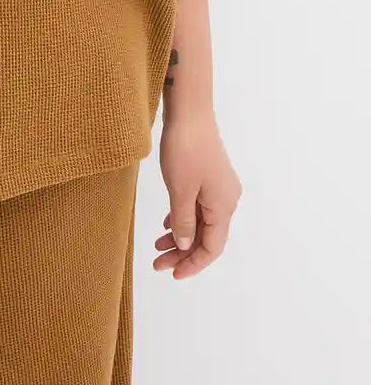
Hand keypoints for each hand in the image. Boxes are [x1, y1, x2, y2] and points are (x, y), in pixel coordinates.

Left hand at [154, 110, 242, 278]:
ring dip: (181, 236)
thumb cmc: (184, 150)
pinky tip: (167, 224)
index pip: (212, 247)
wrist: (189, 110)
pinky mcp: (208, 175)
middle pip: (207, 236)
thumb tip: (187, 246)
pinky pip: (198, 206)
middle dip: (183, 252)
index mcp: (224, 206)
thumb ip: (184, 222)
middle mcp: (227, 199)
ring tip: (157, 245)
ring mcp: (218, 186)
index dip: (193, 264)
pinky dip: (183, 217)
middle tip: (157, 262)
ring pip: (201, 221)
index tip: (172, 274)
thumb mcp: (180, 191)